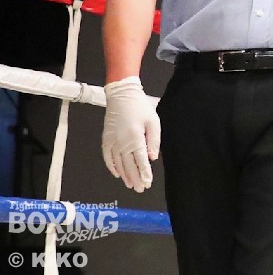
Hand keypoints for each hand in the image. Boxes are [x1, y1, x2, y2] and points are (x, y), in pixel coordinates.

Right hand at [102, 76, 160, 192]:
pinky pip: (107, 157)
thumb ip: (154, 140)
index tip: (148, 183)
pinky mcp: (105, 139)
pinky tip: (117, 174)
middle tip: (140, 189)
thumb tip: (153, 158)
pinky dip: (111, 167)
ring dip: (125, 176)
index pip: (141, 160)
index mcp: (135, 137)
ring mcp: (112, 141)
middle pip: (129, 165)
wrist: (122, 96)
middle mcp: (122, 142)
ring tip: (131, 185)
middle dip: (135, 178)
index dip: (144, 173)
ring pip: (118, 164)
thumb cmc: (140, 107)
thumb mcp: (153, 121)